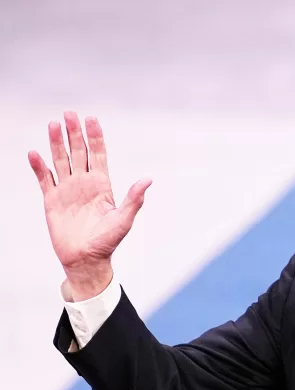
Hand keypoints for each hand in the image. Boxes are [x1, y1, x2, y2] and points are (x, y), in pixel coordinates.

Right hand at [29, 112, 150, 300]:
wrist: (86, 259)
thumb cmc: (107, 242)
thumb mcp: (124, 219)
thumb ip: (134, 198)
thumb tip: (148, 180)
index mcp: (102, 185)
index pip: (98, 155)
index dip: (95, 137)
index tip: (91, 119)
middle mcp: (84, 184)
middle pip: (79, 152)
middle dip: (74, 133)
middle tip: (69, 114)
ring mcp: (67, 190)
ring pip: (60, 160)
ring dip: (56, 143)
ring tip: (53, 124)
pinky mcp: (52, 200)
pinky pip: (44, 179)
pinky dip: (39, 167)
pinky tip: (35, 153)